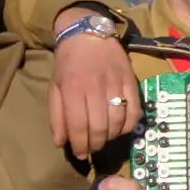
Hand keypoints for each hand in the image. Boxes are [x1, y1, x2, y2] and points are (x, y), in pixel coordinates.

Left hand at [50, 9, 139, 158]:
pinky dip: (128, 126)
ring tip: (104, 139)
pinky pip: (134, 112)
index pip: (79, 126)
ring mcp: (116, 84)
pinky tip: (120, 128)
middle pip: (100, 127)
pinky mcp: (131, 81)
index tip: (80, 154)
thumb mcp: (55, 89)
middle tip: (92, 148)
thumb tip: (61, 143)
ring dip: (111, 137)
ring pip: (118, 122)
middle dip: (96, 144)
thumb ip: (57, 117)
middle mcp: (95, 87)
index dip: (81, 145)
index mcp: (73, 89)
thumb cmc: (68, 64)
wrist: (88, 35)